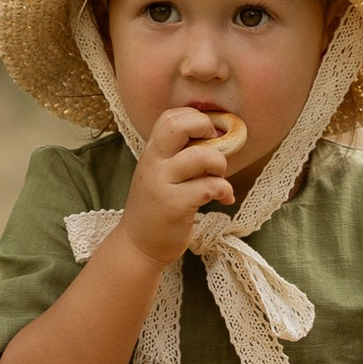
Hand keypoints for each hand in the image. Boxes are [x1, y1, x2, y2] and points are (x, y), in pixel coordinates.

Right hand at [120, 101, 245, 271]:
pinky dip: (225, 190)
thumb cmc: (155, 209)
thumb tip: (213, 137)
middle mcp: (154, 164)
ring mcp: (163, 184)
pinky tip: (225, 198)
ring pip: (200, 156)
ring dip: (219, 164)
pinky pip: (209, 187)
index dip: (194, 118)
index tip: (207, 135)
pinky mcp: (175, 206)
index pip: (169, 117)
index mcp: (151, 153)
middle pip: (178, 126)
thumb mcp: (158, 175)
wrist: (137, 246)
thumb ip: (175, 155)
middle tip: (214, 147)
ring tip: (218, 178)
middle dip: (205, 128)